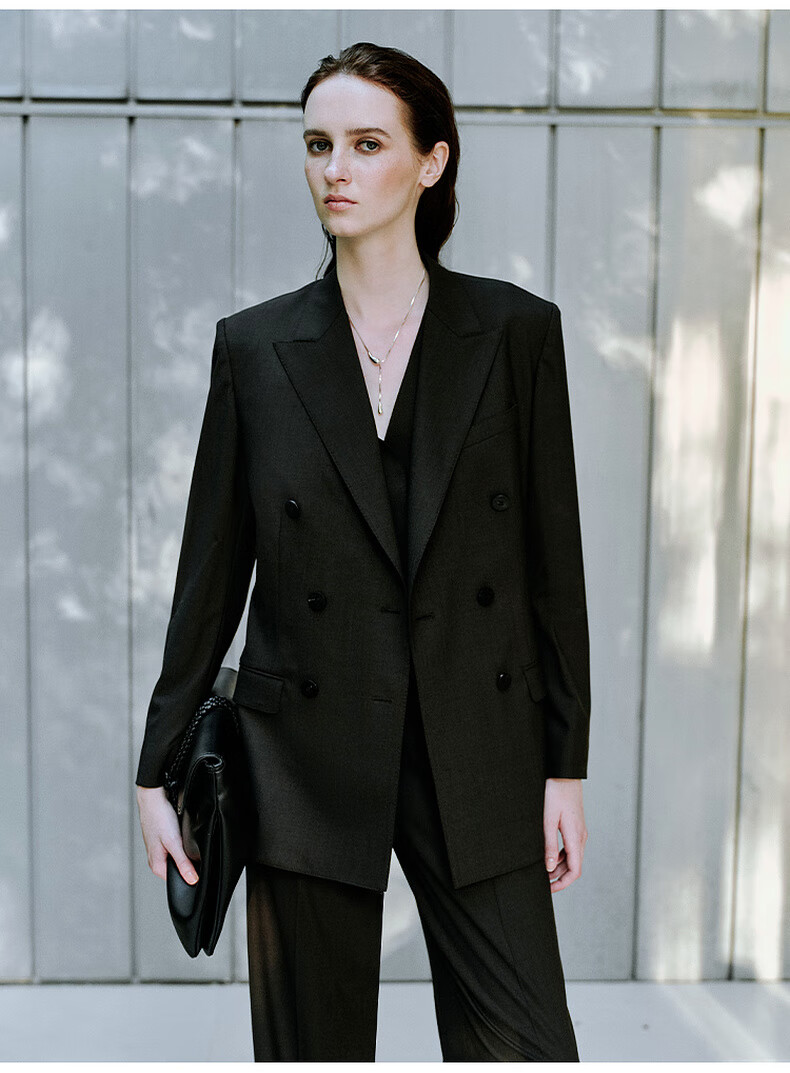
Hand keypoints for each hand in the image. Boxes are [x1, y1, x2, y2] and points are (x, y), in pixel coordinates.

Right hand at [135, 784, 198, 884]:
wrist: (153, 797)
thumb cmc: (158, 817)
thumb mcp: (174, 842)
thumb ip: (183, 862)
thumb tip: (192, 880)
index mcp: (157, 866)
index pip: (176, 881)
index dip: (190, 878)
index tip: (201, 873)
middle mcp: (157, 860)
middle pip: (178, 870)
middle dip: (189, 864)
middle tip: (196, 854)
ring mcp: (160, 850)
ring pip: (178, 858)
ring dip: (186, 853)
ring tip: (188, 842)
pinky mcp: (163, 840)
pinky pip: (177, 848)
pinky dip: (183, 844)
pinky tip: (184, 836)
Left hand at [543, 777, 586, 892]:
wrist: (564, 775)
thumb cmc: (555, 794)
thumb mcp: (548, 821)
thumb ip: (548, 845)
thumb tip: (548, 867)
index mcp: (576, 838)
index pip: (575, 871)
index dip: (563, 884)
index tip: (550, 889)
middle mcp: (581, 837)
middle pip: (574, 867)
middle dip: (559, 877)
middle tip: (543, 881)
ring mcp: (580, 832)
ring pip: (573, 858)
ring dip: (559, 867)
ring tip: (543, 869)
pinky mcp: (576, 826)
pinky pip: (571, 848)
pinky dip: (561, 856)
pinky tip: (549, 855)